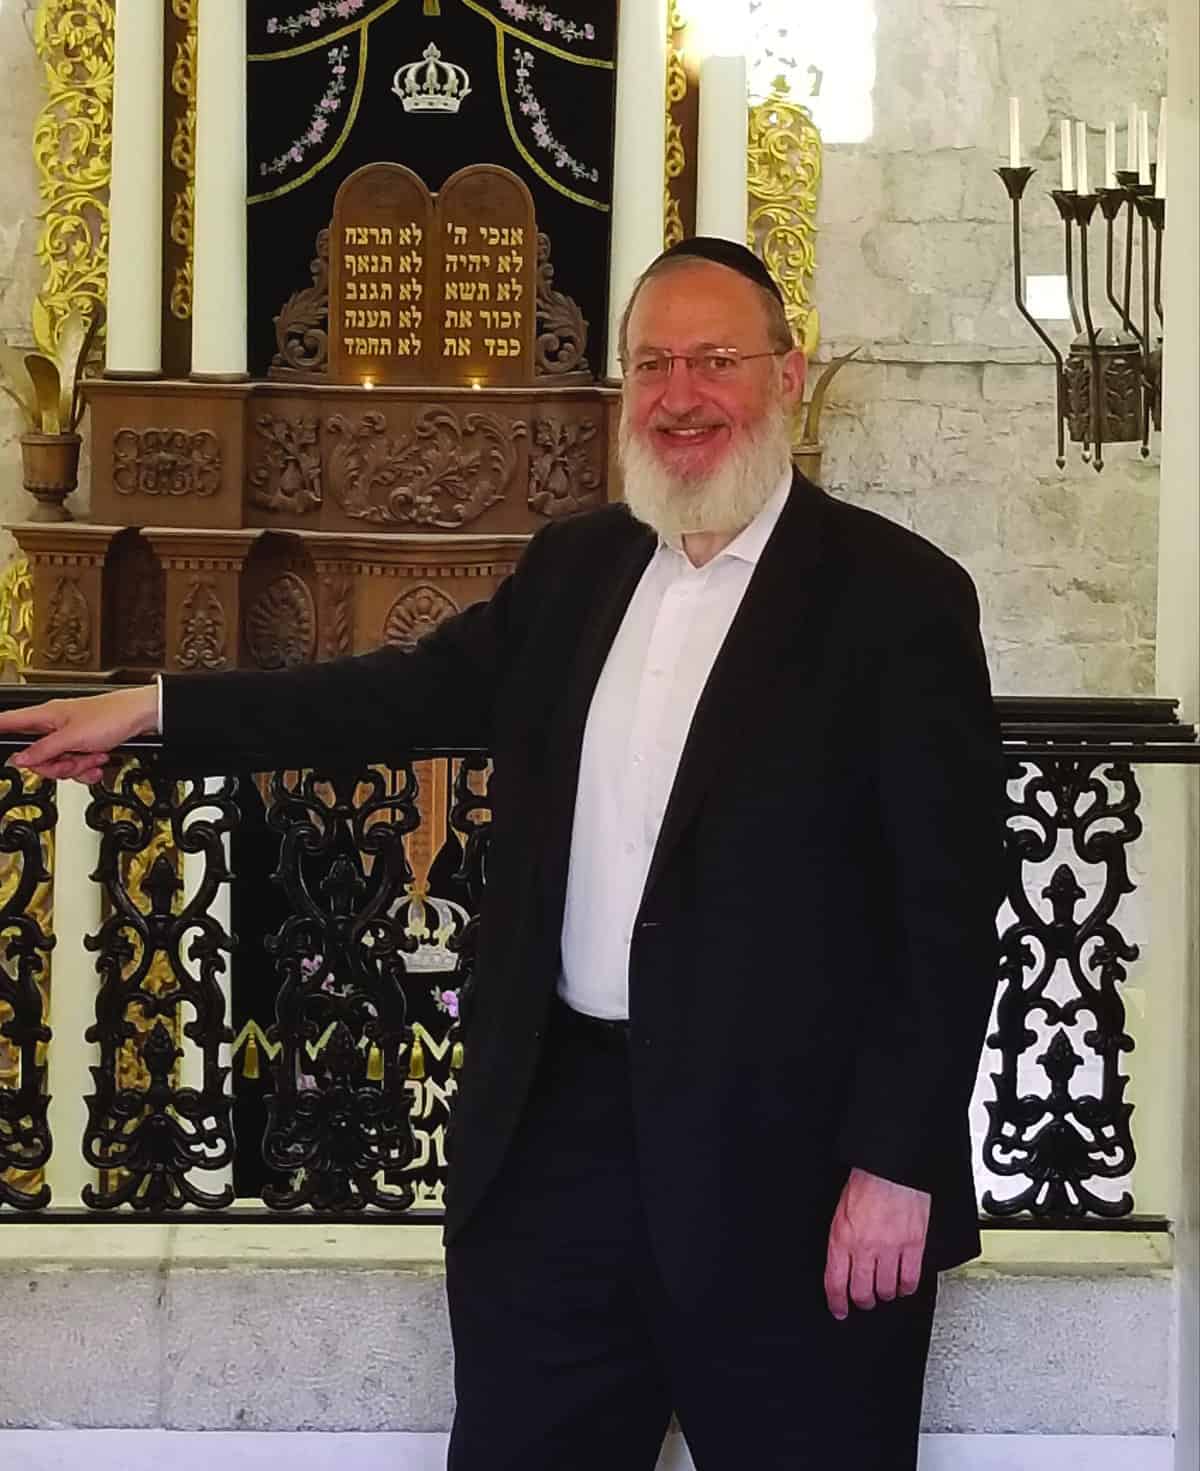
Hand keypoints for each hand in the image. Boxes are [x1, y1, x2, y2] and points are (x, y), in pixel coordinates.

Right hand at [0, 686, 158, 783]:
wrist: (143, 717)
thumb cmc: (112, 716)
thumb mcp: (73, 737)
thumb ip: (44, 749)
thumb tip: (20, 758)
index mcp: (45, 715)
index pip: (8, 722)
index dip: (0, 731)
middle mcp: (54, 724)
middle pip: (36, 755)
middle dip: (55, 765)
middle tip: (70, 763)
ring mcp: (70, 736)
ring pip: (58, 762)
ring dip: (76, 767)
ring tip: (92, 758)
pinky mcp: (85, 744)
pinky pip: (76, 764)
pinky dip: (87, 767)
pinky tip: (98, 762)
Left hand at [824, 1166, 929, 1319]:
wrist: (891, 1168)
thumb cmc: (865, 1184)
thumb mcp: (840, 1213)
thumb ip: (841, 1241)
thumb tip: (842, 1266)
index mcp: (842, 1237)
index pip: (836, 1283)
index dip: (837, 1303)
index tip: (839, 1310)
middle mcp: (865, 1247)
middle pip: (862, 1292)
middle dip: (862, 1301)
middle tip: (864, 1300)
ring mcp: (891, 1248)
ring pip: (886, 1290)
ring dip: (884, 1294)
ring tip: (884, 1290)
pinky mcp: (913, 1246)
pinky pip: (910, 1280)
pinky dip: (906, 1287)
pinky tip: (903, 1284)